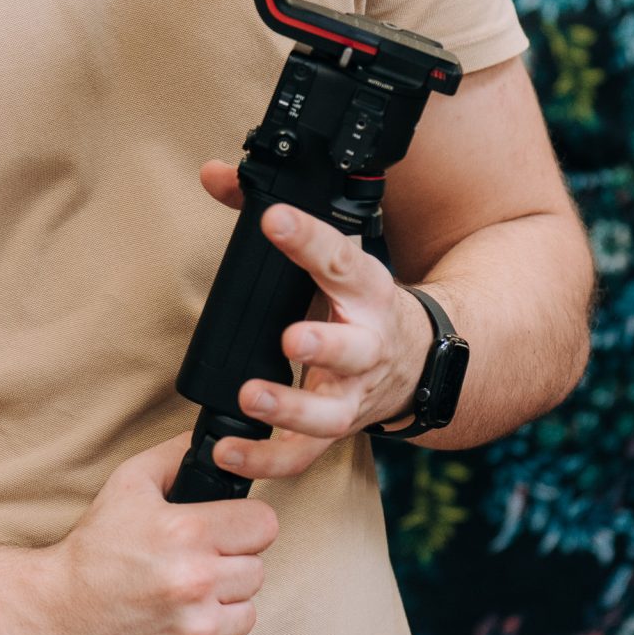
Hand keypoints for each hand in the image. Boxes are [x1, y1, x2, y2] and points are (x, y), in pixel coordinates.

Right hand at [32, 435, 278, 634]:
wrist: (49, 619)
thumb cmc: (89, 553)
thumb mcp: (127, 486)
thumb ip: (176, 457)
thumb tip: (216, 443)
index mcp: (187, 533)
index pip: (264, 525)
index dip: (245, 526)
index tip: (225, 532)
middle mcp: (196, 584)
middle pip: (257, 570)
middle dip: (229, 566)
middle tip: (192, 566)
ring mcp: (195, 633)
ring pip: (246, 614)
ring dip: (221, 607)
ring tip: (181, 599)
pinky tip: (174, 629)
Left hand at [196, 162, 431, 480]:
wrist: (419, 361)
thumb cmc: (360, 302)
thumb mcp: (333, 255)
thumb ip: (270, 212)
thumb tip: (214, 174)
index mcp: (365, 289)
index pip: (339, 258)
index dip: (308, 238)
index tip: (275, 220)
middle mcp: (366, 345)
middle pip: (351, 349)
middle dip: (323, 345)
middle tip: (290, 339)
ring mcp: (352, 395)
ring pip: (328, 413)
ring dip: (291, 408)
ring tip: (250, 398)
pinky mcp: (334, 431)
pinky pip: (300, 455)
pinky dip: (265, 459)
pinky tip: (228, 451)